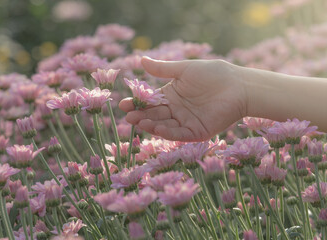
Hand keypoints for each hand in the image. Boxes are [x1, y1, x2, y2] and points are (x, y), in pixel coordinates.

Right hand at [119, 57, 247, 140]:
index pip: (150, 102)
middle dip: (140, 116)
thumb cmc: (212, 74)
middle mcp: (176, 111)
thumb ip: (162, 69)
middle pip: (154, 115)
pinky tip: (156, 128)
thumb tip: (141, 59)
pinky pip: (179, 134)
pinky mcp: (196, 132)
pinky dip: (167, 133)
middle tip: (128, 115)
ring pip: (164, 126)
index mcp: (172, 96)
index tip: (123, 104)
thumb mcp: (184, 70)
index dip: (137, 103)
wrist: (238, 86)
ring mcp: (185, 123)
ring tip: (138, 121)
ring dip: (150, 125)